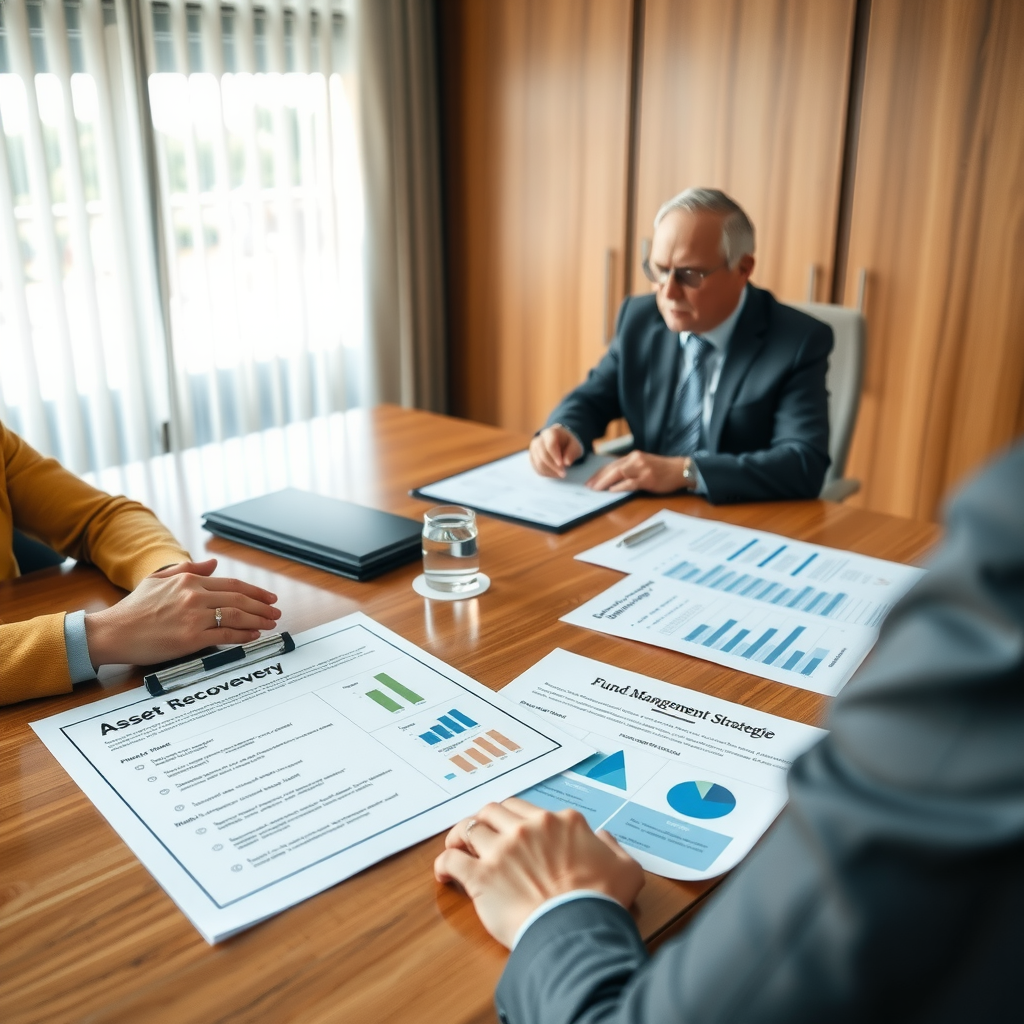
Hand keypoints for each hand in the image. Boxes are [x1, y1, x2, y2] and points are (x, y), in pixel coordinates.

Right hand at [84, 558, 280, 667]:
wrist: (112, 632)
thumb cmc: (133, 608)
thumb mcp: (157, 580)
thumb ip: (187, 569)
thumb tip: (213, 563)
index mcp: (188, 581)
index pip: (231, 584)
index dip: (254, 591)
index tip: (268, 597)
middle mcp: (193, 596)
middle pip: (239, 599)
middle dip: (262, 605)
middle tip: (276, 611)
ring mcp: (193, 617)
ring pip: (236, 615)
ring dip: (258, 619)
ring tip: (271, 623)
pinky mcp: (191, 639)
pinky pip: (225, 635)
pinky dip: (243, 635)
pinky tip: (254, 635)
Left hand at [433, 796, 644, 947]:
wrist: (578, 929)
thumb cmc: (602, 901)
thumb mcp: (626, 868)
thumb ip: (613, 846)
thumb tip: (603, 837)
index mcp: (560, 822)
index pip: (527, 808)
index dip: (515, 819)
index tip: (511, 831)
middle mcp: (528, 828)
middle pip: (493, 810)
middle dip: (485, 819)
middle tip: (480, 834)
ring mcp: (502, 850)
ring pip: (470, 828)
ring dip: (460, 837)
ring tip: (457, 848)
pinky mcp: (482, 877)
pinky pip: (452, 861)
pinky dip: (444, 864)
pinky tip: (444, 873)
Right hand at [529, 425, 583, 478]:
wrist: (559, 442)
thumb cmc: (568, 444)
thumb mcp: (576, 446)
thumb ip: (573, 452)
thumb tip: (567, 462)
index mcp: (551, 433)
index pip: (550, 445)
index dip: (555, 456)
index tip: (563, 465)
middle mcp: (539, 439)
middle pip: (543, 455)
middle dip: (553, 466)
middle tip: (563, 473)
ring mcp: (533, 449)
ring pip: (538, 463)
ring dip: (550, 471)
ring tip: (561, 474)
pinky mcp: (532, 457)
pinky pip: (536, 468)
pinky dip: (546, 473)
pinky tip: (554, 474)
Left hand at [586, 451, 690, 492]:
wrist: (680, 470)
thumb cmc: (662, 469)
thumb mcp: (644, 464)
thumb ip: (630, 468)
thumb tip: (613, 478)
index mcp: (633, 456)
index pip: (612, 464)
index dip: (599, 473)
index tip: (590, 481)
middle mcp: (636, 460)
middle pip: (612, 468)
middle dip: (598, 478)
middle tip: (589, 487)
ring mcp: (642, 469)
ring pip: (619, 473)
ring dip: (605, 482)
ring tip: (596, 489)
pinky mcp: (648, 478)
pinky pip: (630, 482)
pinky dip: (620, 487)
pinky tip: (611, 491)